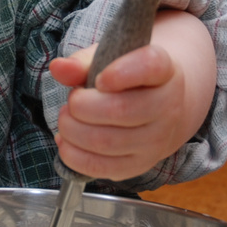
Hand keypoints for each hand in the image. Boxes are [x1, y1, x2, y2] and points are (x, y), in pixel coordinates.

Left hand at [48, 9, 216, 180]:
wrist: (162, 109)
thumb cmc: (129, 79)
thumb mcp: (110, 60)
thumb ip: (82, 63)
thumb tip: (59, 68)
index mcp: (164, 70)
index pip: (150, 66)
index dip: (122, 72)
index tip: (101, 78)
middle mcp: (167, 106)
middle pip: (120, 109)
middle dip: (81, 105)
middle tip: (73, 100)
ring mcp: (157, 140)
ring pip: (106, 141)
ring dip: (73, 130)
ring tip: (67, 118)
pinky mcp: (140, 165)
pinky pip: (101, 167)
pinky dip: (74, 155)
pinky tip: (67, 141)